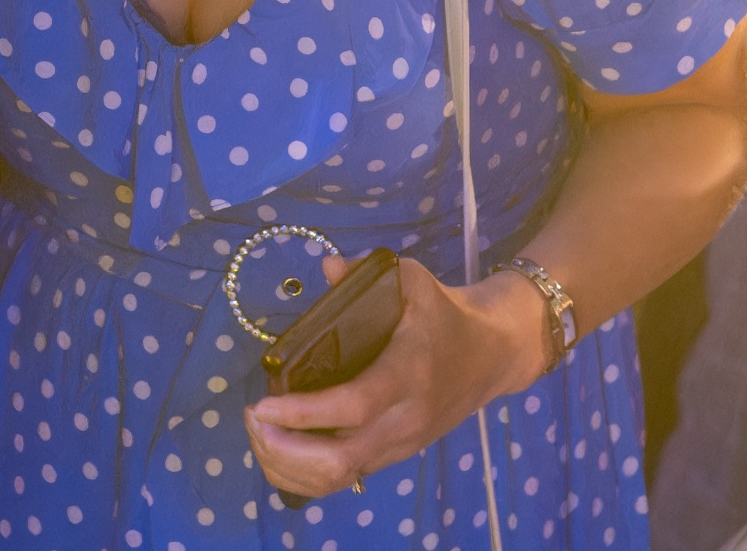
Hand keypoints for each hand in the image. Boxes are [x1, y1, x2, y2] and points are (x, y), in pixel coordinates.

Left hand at [243, 255, 545, 499]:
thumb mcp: (414, 280)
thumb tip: (326, 267)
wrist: (493, 354)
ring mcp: (401, 444)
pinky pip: (346, 479)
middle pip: (339, 459)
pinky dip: (306, 475)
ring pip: (339, 478)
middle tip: (253, 419)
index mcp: (407, 373)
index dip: (304, 413)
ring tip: (260, 434)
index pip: (353, 406)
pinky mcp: (396, 455)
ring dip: (289, 466)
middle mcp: (404, 420)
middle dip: (284, 448)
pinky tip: (281, 451)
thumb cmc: (445, 314)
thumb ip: (366, 273)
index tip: (262, 404)